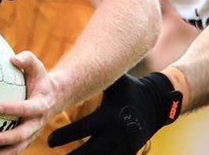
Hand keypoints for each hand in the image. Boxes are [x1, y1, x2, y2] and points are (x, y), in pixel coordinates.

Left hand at [0, 51, 59, 154]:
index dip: (12, 109)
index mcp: (40, 105)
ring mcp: (32, 133)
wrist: (54, 97)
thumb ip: (27, 59)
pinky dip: (1, 154)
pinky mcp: (26, 139)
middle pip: (22, 135)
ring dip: (2, 154)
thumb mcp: (36, 66)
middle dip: (5, 138)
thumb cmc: (39, 78)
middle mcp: (37, 123)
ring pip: (18, 148)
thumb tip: (12, 58)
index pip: (27, 109)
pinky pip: (13, 150)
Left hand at [47, 73, 181, 154]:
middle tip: (52, 152)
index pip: (81, 129)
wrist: (159, 103)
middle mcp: (116, 134)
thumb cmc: (131, 89)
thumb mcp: (115, 83)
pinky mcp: (130, 152)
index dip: (64, 136)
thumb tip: (73, 63)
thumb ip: (95, 78)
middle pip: (88, 151)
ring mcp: (124, 145)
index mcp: (108, 116)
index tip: (49, 140)